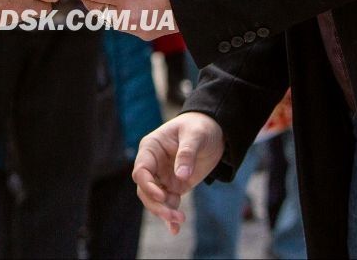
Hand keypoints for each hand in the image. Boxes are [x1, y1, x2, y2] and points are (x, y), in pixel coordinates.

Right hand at [133, 112, 224, 233]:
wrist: (215, 132)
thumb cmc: (200, 127)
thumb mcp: (195, 135)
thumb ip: (187, 154)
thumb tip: (181, 176)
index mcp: (151, 148)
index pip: (141, 171)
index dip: (148, 185)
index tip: (163, 196)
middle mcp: (153, 165)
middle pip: (145, 190)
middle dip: (156, 205)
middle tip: (173, 214)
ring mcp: (163, 177)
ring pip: (155, 200)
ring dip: (164, 212)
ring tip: (180, 219)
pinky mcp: (175, 186)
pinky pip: (169, 204)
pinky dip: (170, 217)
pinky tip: (175, 229)